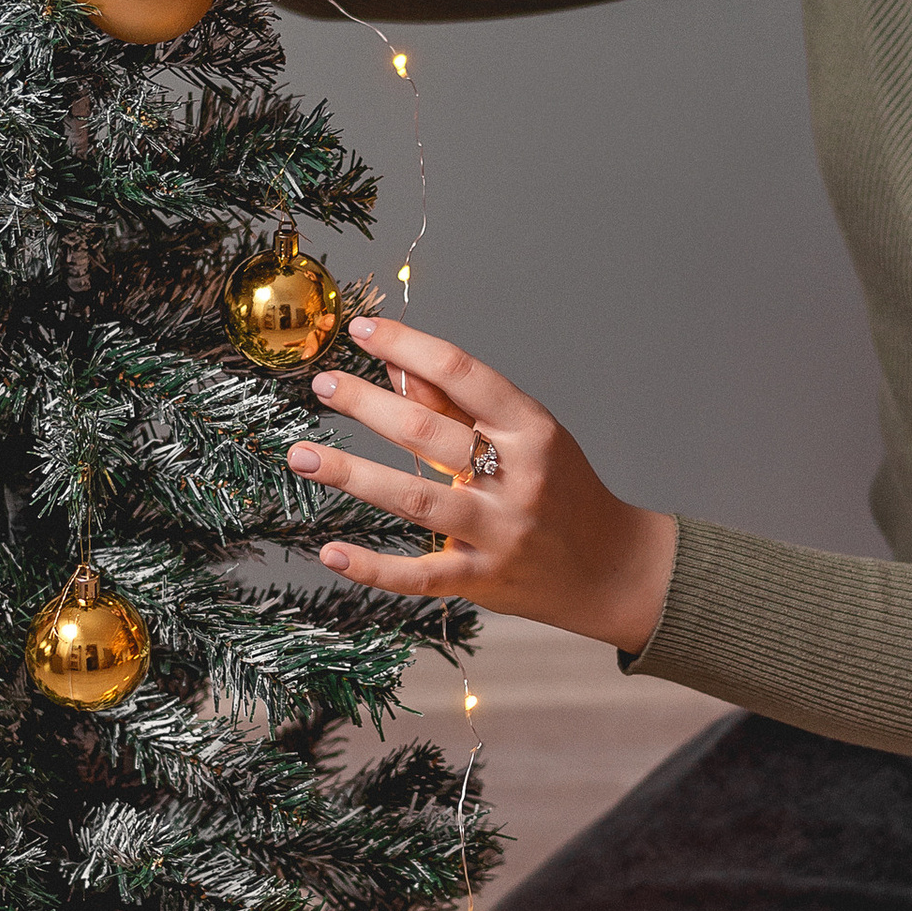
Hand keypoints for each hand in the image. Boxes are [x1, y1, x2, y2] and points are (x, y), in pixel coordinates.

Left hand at [287, 314, 677, 656]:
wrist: (611, 568)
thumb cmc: (561, 490)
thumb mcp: (525, 437)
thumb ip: (461, 406)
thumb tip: (396, 365)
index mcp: (532, 430)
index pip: (464, 374)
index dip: (408, 346)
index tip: (361, 331)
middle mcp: (519, 478)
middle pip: (431, 433)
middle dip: (369, 405)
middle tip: (323, 385)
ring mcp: (501, 532)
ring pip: (416, 501)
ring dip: (353, 475)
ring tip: (301, 455)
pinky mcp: (484, 580)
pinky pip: (420, 577)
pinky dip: (372, 567)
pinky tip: (330, 551)